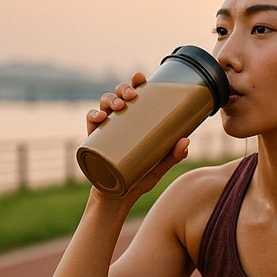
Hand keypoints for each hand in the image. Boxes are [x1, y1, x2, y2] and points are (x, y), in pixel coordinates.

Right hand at [84, 72, 190, 200]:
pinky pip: (90, 122)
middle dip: (123, 89)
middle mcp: (119, 121)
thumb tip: (186, 141)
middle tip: (132, 96)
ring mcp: (105, 129)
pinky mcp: (93, 140)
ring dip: (110, 99)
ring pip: (103, 104)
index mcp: (134, 121)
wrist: (117, 199)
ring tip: (119, 106)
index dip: (136, 82)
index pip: (134, 96)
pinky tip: (100, 118)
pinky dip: (93, 116)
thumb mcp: (158, 168)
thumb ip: (172, 157)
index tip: (142, 77)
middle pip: (118, 95)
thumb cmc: (138, 180)